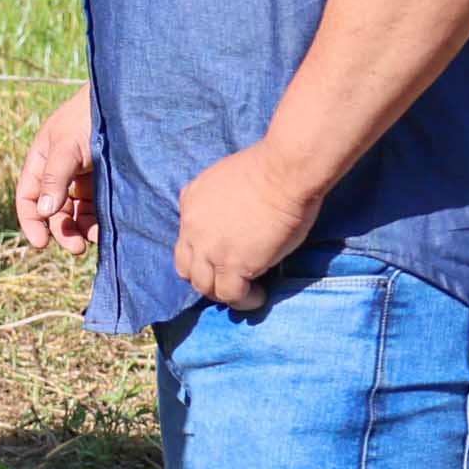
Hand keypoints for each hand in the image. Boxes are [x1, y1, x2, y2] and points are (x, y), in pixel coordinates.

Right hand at [12, 90, 97, 250]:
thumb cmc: (90, 117)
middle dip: (62, 230)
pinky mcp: (105, 181)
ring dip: (82, 228)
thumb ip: (54, 178)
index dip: (31, 221)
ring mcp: (83, 177)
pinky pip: (97, 207)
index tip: (41, 243)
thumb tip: (44, 212)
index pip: (28, 197)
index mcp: (42, 161)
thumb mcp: (67, 146)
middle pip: (53, 211)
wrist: (126, 101)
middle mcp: (60, 172)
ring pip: (76, 212)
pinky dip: (98, 220)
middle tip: (77, 247)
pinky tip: (107, 227)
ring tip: (96, 237)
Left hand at [166, 144, 325, 313]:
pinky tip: (258, 296)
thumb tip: (234, 216)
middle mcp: (191, 229)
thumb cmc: (268, 167)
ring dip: (223, 292)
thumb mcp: (224, 177)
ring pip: (204, 286)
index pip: (185, 239)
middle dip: (205, 277)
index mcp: (190, 202)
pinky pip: (230, 295)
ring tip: (245, 291)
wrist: (283, 172)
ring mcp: (209, 249)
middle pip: (186, 268)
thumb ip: (218, 199)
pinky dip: (243, 301)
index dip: (201, 252)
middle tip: (229, 279)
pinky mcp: (232, 265)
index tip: (221, 255)